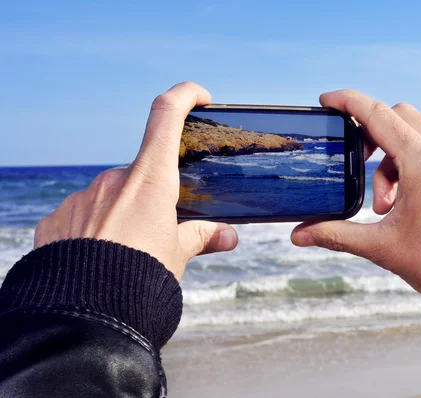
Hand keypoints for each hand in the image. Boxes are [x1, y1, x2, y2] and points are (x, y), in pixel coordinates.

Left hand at [34, 82, 237, 279]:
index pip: (166, 116)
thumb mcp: (177, 256)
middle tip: (160, 231)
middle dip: (152, 196)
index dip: (185, 96)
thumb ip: (200, 237)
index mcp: (151, 181)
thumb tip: (227, 236)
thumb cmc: (139, 279)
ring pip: (110, 197)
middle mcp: (114, 180)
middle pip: (141, 174)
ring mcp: (81, 198)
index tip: (200, 97)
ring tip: (127, 253)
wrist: (84, 315)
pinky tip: (98, 257)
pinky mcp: (56, 220)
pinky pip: (81, 216)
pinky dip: (94, 230)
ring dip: (122, 215)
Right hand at [291, 90, 420, 321]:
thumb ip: (335, 234)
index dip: (347, 102)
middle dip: (370, 133)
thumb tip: (298, 235)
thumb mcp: (382, 248)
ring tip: (384, 203)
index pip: (377, 114)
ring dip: (391, 156)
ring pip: (416, 131)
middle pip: (397, 115)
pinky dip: (411, 162)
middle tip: (356, 164)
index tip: (326, 100)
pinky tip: (405, 200)